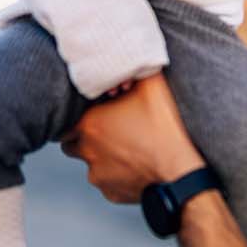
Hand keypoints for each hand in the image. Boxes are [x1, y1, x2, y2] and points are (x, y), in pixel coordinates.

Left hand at [60, 74, 204, 202]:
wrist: (182, 176)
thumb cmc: (167, 129)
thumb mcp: (154, 88)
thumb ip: (135, 68)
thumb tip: (130, 53)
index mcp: (89, 124)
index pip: (64, 118)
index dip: (79, 113)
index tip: (96, 109)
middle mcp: (86, 151)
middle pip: (72, 141)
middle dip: (87, 134)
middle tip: (111, 127)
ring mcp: (98, 176)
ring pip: (91, 162)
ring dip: (103, 155)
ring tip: (130, 148)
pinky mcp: (111, 194)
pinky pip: (108, 181)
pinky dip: (118, 174)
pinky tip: (138, 165)